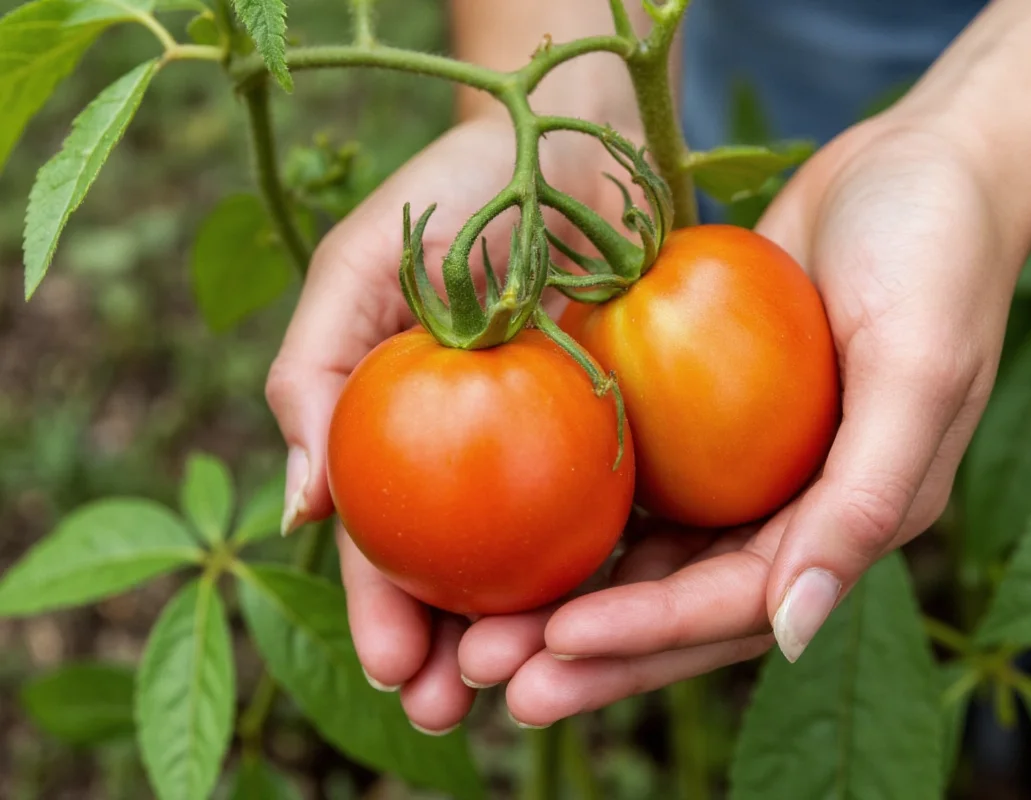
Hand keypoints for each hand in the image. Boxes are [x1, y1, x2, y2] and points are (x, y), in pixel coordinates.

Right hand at [265, 115, 635, 733]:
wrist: (567, 135)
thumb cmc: (452, 189)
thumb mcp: (358, 268)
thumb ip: (314, 375)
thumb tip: (295, 512)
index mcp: (402, 430)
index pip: (384, 537)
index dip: (378, 606)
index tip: (392, 665)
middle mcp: (475, 454)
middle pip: (458, 573)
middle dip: (447, 652)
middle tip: (448, 711)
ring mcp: (555, 448)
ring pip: (537, 563)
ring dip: (526, 634)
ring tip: (527, 691)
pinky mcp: (629, 431)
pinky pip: (619, 508)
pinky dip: (609, 565)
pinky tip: (612, 618)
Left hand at [459, 113, 1030, 726]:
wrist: (920, 163)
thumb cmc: (934, 256)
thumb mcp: (919, 370)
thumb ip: (866, 500)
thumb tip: (794, 632)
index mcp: (854, 523)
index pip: (738, 604)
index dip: (649, 634)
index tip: (554, 644)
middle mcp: (797, 513)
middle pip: (682, 604)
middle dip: (593, 650)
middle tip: (491, 676)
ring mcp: (751, 470)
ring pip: (650, 556)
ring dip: (572, 597)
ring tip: (481, 633)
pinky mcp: (713, 419)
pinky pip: (641, 481)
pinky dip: (583, 513)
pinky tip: (513, 529)